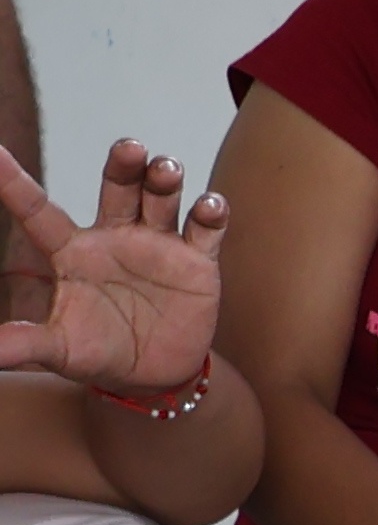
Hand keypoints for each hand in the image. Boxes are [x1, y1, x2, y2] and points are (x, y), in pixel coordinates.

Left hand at [0, 139, 229, 392]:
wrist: (154, 375)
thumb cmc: (96, 354)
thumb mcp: (57, 349)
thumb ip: (24, 344)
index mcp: (72, 252)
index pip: (40, 211)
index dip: (16, 183)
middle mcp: (116, 237)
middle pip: (119, 187)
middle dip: (124, 164)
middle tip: (129, 148)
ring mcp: (158, 245)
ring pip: (161, 197)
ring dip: (164, 178)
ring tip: (164, 171)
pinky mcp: (197, 261)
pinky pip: (206, 229)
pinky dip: (211, 212)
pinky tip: (208, 207)